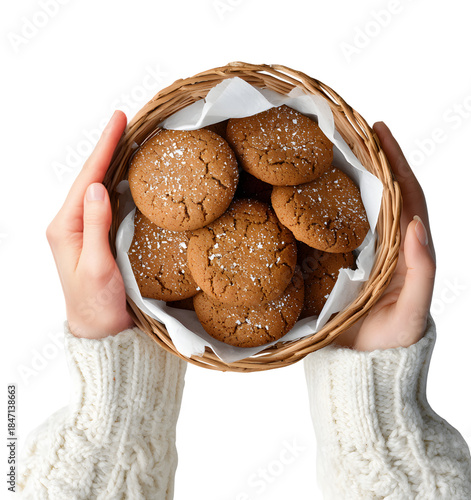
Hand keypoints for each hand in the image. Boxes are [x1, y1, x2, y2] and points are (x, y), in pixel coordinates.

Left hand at [46, 111, 133, 338]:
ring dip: (114, 162)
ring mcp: (84, 229)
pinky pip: (108, 203)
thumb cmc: (96, 303)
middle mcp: (71, 223)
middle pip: (92, 176)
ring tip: (130, 139)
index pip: (87, 178)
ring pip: (100, 187)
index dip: (103, 147)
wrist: (99, 329)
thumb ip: (94, 226)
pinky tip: (130, 174)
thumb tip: (96, 186)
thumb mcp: (95, 266)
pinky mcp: (97, 236)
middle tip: (126, 121)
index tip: (118, 120)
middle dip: (108, 148)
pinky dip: (120, 183)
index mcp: (65, 227)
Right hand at [335, 122, 435, 350]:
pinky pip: (331, 229)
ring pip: (355, 207)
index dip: (396, 163)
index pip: (406, 197)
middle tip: (349, 129)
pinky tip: (307, 193)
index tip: (379, 132)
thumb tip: (417, 226)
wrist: (362, 366)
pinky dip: (323, 207)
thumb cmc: (391, 342)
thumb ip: (422, 272)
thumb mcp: (412, 311)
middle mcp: (384, 246)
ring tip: (329, 150)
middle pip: (380, 193)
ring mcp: (359, 253)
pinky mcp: (335, 264)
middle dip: (369, 159)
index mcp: (406, 251)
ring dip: (347, 177)